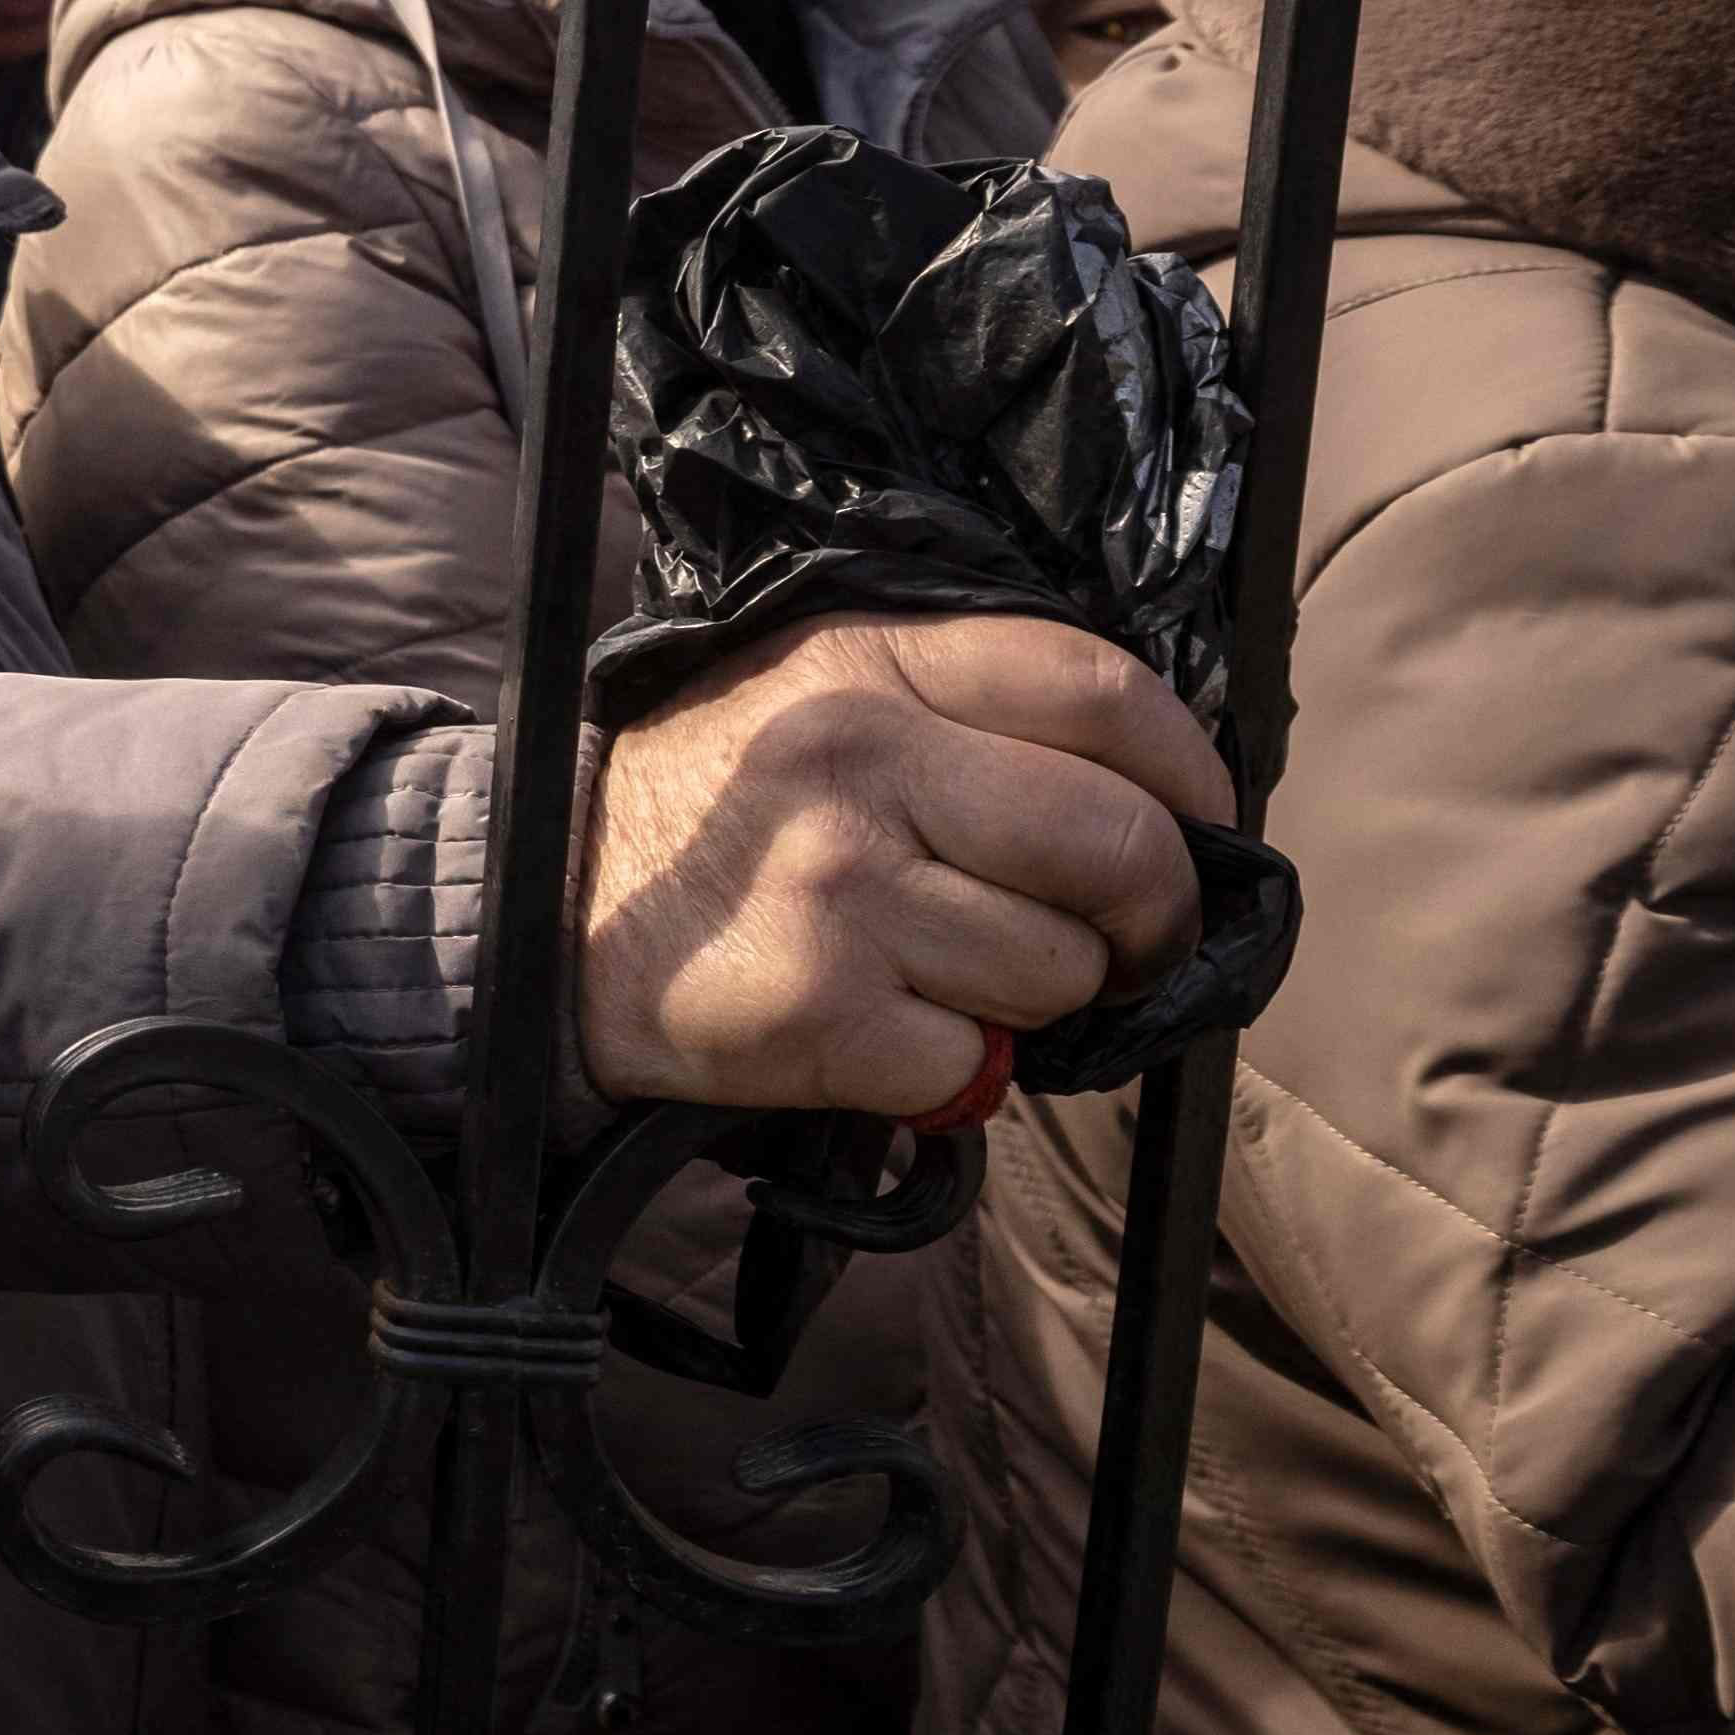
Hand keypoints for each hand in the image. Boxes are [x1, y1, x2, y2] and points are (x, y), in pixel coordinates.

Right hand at [575, 613, 1226, 1119]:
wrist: (537, 916)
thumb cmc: (709, 810)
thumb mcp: (815, 690)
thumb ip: (962, 705)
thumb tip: (1153, 794)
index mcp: (871, 660)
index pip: (1103, 693)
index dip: (1189, 772)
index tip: (1197, 823)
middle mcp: (859, 760)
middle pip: (1117, 844)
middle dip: (1150, 914)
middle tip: (1123, 940)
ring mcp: (839, 890)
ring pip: (1057, 969)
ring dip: (1037, 1000)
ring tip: (961, 978)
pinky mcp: (817, 1011)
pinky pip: (972, 1065)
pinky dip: (953, 1074)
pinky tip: (891, 1033)